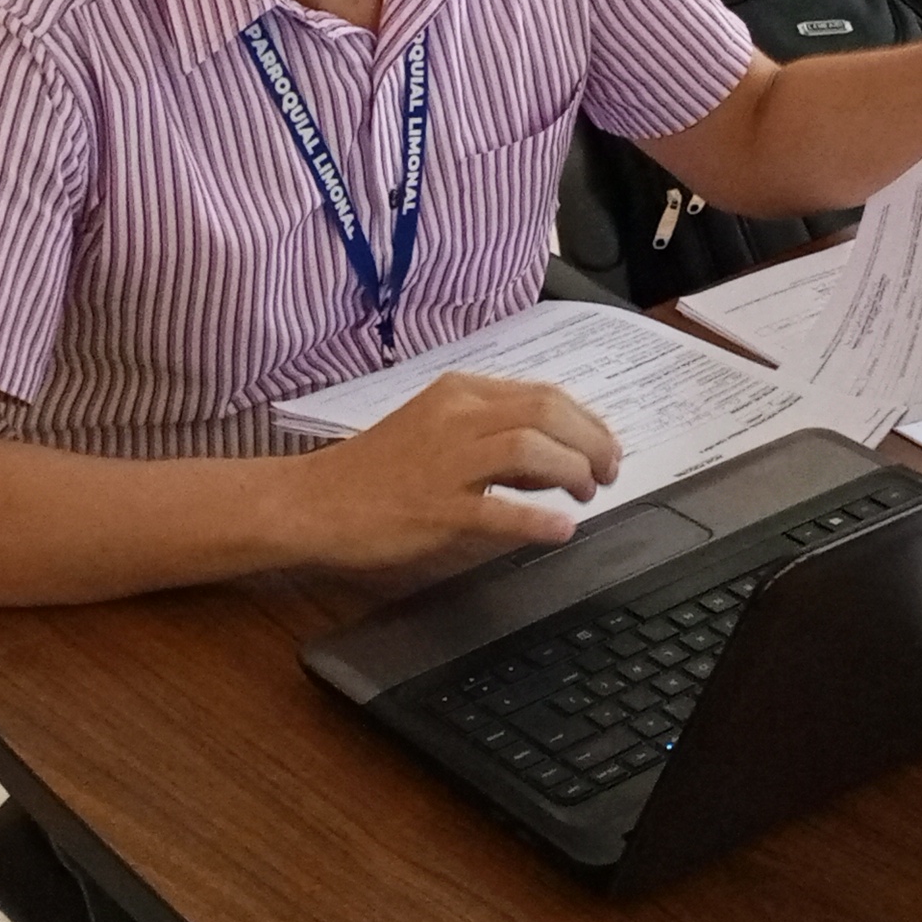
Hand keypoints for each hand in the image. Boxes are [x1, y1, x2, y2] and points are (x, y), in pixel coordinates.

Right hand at [278, 374, 627, 568]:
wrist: (313, 501)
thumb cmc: (376, 470)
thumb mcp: (437, 430)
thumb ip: (494, 436)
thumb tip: (556, 456)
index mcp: (460, 392)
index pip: (545, 394)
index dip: (588, 422)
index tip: (605, 447)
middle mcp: (456, 416)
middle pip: (548, 413)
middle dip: (592, 443)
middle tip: (608, 474)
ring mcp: (445, 461)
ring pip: (531, 449)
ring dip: (573, 472)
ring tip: (586, 495)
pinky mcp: (434, 508)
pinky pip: (499, 511)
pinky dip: (538, 519)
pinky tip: (561, 529)